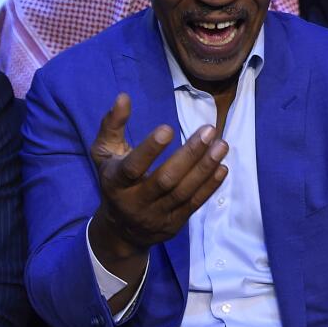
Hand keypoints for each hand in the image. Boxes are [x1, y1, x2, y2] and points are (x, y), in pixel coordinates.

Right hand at [88, 93, 227, 287]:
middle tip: (209, 131)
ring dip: (205, 168)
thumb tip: (123, 97)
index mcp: (116, 183)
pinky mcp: (174, 224)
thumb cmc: (115, 181)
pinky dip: (210, 186)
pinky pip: (194, 205)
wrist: (121, 229)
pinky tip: (222, 167)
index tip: (168, 128)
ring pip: (184, 192)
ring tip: (222, 145)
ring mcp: (156, 215)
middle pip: (165, 180)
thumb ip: (112, 125)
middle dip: (189, 155)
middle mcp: (136, 202)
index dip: (149, 149)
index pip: (132, 167)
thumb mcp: (104, 153)